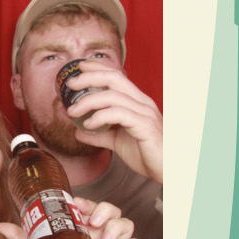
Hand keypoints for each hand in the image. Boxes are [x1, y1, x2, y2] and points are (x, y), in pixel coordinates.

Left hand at [0, 199, 148, 238]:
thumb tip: (1, 227)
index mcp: (84, 231)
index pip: (91, 207)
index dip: (87, 202)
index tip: (76, 206)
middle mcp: (101, 237)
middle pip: (112, 211)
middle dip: (105, 210)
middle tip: (92, 222)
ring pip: (127, 225)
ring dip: (117, 227)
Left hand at [63, 64, 162, 183]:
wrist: (168, 170)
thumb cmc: (148, 154)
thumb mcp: (118, 142)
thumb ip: (100, 135)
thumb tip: (79, 132)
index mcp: (136, 102)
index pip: (116, 77)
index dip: (98, 69)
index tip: (79, 68)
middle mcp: (141, 103)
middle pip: (114, 79)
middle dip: (90, 77)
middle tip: (70, 84)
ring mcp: (144, 113)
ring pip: (114, 96)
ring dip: (89, 101)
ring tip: (72, 112)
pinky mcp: (145, 126)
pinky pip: (120, 114)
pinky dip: (101, 117)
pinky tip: (88, 125)